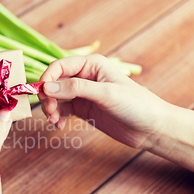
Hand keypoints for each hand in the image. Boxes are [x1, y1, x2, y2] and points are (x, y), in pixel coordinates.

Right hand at [38, 54, 168, 149]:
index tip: (41, 95)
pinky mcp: (84, 109)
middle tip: (49, 111)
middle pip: (54, 82)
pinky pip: (62, 110)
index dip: (47, 79)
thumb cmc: (136, 105)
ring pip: (55, 97)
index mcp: (91, 65)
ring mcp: (83, 94)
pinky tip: (59, 125)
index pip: (59, 66)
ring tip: (54, 120)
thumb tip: (46, 87)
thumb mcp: (105, 94)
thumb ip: (75, 89)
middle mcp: (85, 76)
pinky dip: (57, 116)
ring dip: (50, 108)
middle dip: (47, 96)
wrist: (152, 128)